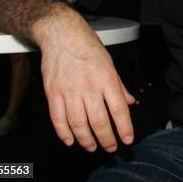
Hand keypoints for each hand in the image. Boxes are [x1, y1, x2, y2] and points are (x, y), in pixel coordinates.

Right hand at [36, 11, 135, 152]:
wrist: (62, 34)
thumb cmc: (87, 46)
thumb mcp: (110, 63)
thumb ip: (119, 85)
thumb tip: (130, 101)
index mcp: (106, 78)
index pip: (119, 108)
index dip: (124, 127)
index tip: (127, 138)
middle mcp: (89, 86)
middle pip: (99, 120)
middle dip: (106, 138)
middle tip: (110, 147)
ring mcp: (69, 90)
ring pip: (79, 123)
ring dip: (86, 139)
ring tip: (92, 146)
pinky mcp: (53, 92)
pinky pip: (58, 118)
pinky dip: (64, 133)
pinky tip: (70, 140)